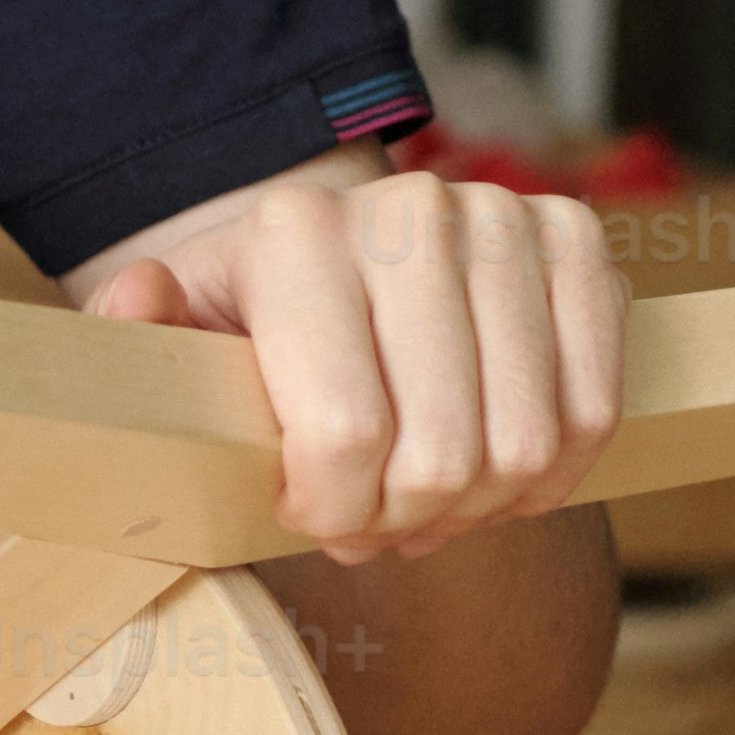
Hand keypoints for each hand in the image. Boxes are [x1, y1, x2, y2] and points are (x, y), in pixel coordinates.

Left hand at [78, 155, 631, 562]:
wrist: (343, 265)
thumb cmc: (257, 332)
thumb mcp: (178, 345)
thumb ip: (140, 339)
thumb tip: (140, 292)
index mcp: (298, 231)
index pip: (345, 435)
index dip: (332, 513)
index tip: (306, 515)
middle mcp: (409, 209)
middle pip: (442, 453)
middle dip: (404, 521)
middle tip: (375, 525)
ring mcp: (503, 216)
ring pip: (525, 444)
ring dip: (477, 509)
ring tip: (428, 506)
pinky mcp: (576, 240)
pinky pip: (594, 409)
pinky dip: (551, 477)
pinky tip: (499, 483)